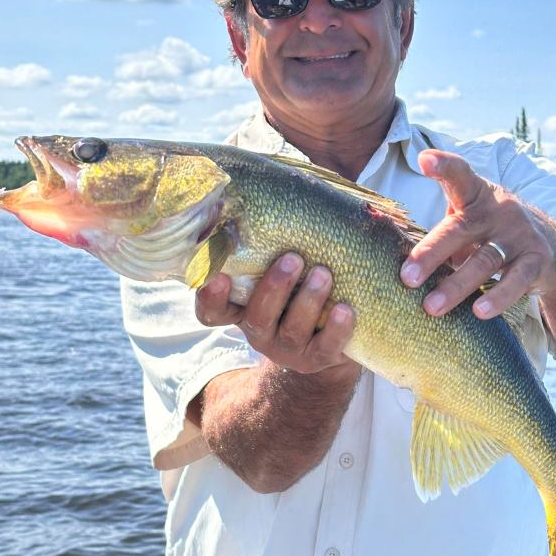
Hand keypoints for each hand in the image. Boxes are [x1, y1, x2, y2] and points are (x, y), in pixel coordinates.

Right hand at [195, 252, 359, 376]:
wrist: (330, 339)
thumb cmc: (300, 289)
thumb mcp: (283, 272)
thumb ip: (275, 246)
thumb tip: (295, 196)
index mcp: (243, 309)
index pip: (213, 311)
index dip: (210, 298)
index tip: (218, 277)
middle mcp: (261, 332)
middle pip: (257, 317)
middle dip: (274, 287)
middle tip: (292, 258)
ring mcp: (289, 349)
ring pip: (293, 330)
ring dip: (308, 300)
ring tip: (323, 273)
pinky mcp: (319, 359)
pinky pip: (326, 347)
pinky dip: (336, 328)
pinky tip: (345, 309)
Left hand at [400, 150, 555, 318]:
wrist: (555, 247)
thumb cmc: (492, 234)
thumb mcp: (468, 223)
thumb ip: (440, 236)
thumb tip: (394, 264)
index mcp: (476, 196)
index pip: (459, 176)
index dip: (443, 166)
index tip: (424, 160)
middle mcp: (498, 211)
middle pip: (460, 229)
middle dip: (431, 252)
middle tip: (406, 278)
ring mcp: (519, 235)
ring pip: (484, 259)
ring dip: (456, 285)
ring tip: (432, 307)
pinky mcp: (537, 260)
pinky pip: (516, 281)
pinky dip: (498, 296)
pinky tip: (479, 312)